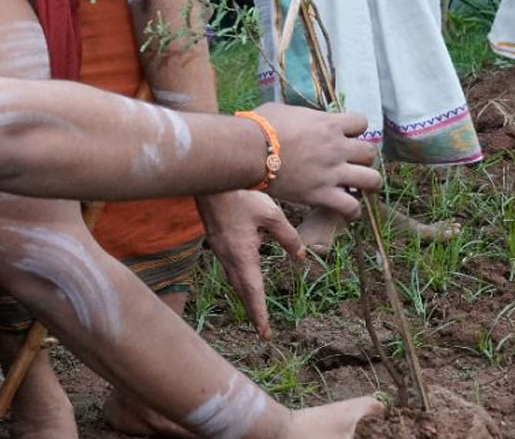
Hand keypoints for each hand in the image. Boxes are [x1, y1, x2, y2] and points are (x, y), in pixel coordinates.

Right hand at [196, 190, 304, 339]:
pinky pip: (231, 268)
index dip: (260, 314)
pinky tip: (246, 277)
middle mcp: (229, 258)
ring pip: (235, 281)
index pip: (253, 291)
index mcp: (242, 255)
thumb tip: (302, 256)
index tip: (265, 334)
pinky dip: (240, 280)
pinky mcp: (218, 242)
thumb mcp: (272, 215)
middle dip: (253, 311)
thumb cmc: (243, 195)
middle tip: (263, 330)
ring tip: (257, 309)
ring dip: (246, 296)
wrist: (212, 181)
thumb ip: (288, 237)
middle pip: (242, 292)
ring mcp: (221, 250)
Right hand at [254, 102, 381, 216]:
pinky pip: (351, 207)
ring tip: (360, 187)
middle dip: (364, 158)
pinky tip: (347, 210)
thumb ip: (302, 116)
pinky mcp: (321, 194)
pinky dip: (353, 211)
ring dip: (368, 184)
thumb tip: (298, 119)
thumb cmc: (259, 127)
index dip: (356, 130)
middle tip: (352, 164)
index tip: (346, 136)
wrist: (248, 150)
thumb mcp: (285, 111)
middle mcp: (336, 147)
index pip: (362, 122)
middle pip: (370, 152)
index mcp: (329, 124)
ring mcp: (332, 172)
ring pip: (371, 180)